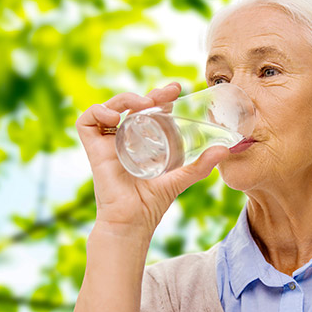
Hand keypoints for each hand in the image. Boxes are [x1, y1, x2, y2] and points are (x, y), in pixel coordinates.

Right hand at [76, 82, 229, 237]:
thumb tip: (224, 150)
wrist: (133, 221)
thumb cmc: (152, 203)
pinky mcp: (93, 149)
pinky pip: (87, 121)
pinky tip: (116, 119)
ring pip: (109, 107)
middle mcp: (123, 138)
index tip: (176, 89)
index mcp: (141, 140)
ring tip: (143, 104)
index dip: (160, 96)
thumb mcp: (181, 178)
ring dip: (125, 98)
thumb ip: (201, 166)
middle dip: (147, 94)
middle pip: (130, 105)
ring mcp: (107, 142)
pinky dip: (99, 112)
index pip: (148, 109)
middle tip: (165, 95)